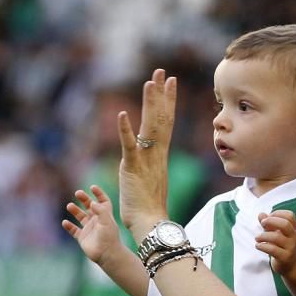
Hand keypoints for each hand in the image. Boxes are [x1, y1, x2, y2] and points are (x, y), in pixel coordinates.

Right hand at [61, 185, 124, 266]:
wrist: (107, 254)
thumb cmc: (109, 237)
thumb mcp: (107, 221)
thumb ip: (101, 210)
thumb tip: (92, 202)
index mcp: (105, 216)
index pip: (103, 202)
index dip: (99, 194)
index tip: (92, 187)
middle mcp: (97, 221)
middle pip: (89, 206)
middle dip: (84, 199)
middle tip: (78, 193)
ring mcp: (89, 229)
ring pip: (80, 217)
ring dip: (75, 211)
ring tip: (69, 206)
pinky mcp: (83, 238)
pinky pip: (74, 230)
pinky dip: (69, 226)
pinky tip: (65, 222)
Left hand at [117, 68, 177, 237]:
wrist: (150, 224)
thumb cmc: (148, 209)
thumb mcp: (150, 181)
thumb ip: (149, 167)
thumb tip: (148, 161)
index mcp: (160, 156)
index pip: (166, 122)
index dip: (168, 101)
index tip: (170, 82)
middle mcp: (156, 154)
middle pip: (161, 118)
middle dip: (162, 94)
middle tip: (162, 72)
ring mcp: (146, 160)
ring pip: (150, 126)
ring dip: (150, 103)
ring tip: (151, 81)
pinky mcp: (133, 168)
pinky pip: (130, 145)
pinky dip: (126, 129)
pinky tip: (125, 113)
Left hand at [256, 209, 295, 276]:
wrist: (290, 266)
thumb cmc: (281, 246)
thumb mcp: (275, 233)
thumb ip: (268, 224)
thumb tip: (261, 214)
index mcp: (293, 228)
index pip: (290, 215)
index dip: (277, 213)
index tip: (268, 217)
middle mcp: (294, 237)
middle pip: (285, 224)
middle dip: (271, 221)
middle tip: (262, 223)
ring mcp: (290, 247)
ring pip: (276, 237)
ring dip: (263, 235)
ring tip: (257, 238)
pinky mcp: (285, 257)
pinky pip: (272, 249)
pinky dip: (262, 246)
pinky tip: (258, 246)